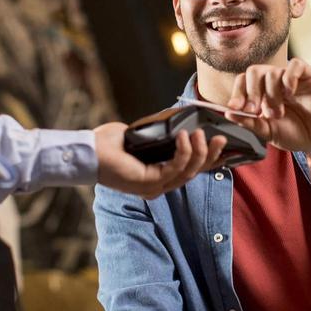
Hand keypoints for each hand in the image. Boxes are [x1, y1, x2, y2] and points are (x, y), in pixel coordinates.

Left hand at [95, 122, 225, 199]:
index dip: (209, 160)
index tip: (223, 144)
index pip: (190, 171)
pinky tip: (184, 137)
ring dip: (199, 152)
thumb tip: (176, 123)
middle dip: (211, 156)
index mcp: (157, 178)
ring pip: (188, 172)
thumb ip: (158, 134)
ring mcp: (154, 187)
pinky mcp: (149, 182)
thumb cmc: (107, 143)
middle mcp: (157, 186)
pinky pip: (175, 168)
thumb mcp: (141, 136)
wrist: (87, 151)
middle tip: (220, 138)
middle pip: (194, 173)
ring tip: (200, 133)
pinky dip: (183, 152)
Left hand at [225, 58, 310, 152]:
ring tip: (278, 113)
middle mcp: (274, 82)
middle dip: (251, 92)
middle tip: (256, 111)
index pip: (243, 82)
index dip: (237, 93)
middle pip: (254, 71)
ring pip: (272, 71)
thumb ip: (249, 123)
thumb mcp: (268, 132)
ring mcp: (291, 78)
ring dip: (271, 94)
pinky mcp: (308, 75)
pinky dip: (289, 77)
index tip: (237, 108)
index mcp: (262, 94)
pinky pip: (295, 65)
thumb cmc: (296, 134)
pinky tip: (290, 93)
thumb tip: (228, 112)